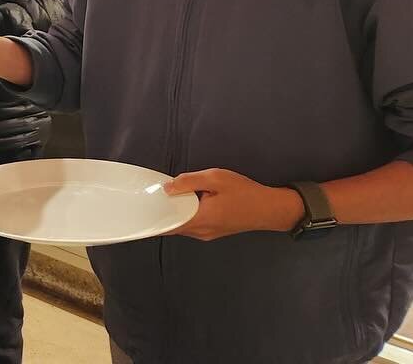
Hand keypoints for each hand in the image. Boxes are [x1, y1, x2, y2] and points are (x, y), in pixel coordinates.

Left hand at [162, 168, 301, 240]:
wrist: (271, 209)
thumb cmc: (245, 193)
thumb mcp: (216, 178)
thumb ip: (189, 182)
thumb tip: (167, 187)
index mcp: (200, 219)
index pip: (168, 224)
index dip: (153, 217)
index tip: (141, 208)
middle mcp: (201, 231)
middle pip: (172, 225)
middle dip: (162, 212)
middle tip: (151, 197)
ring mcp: (208, 234)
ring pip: (182, 225)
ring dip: (174, 213)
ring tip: (166, 197)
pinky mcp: (213, 231)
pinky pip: (192, 225)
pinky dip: (184, 215)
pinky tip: (184, 202)